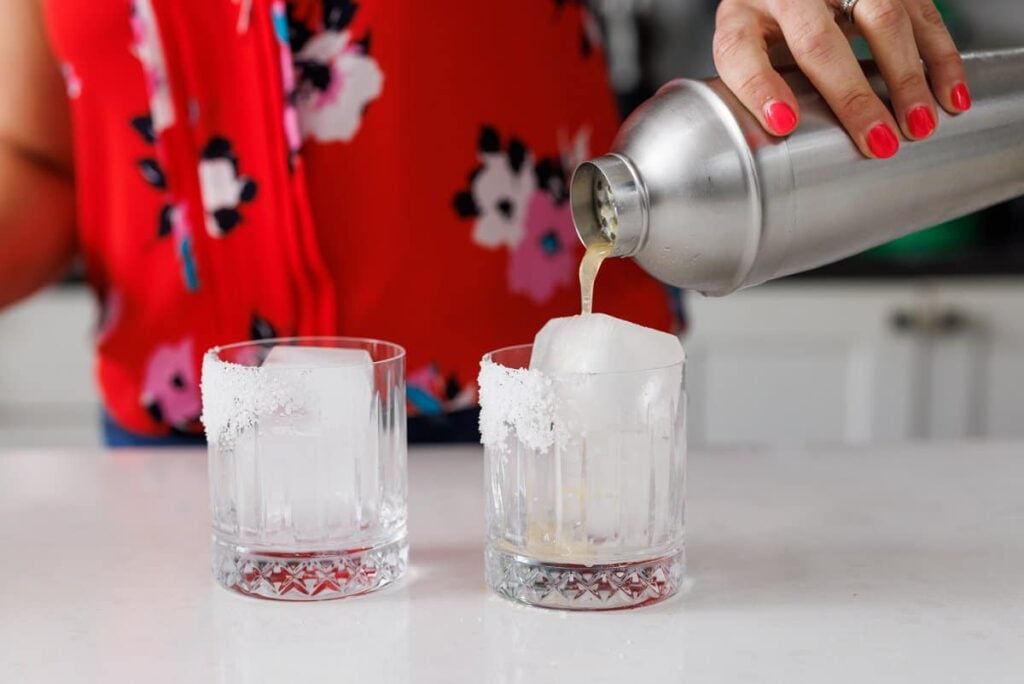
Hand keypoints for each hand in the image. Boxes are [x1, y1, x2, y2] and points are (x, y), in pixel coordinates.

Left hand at [712, 0, 969, 158]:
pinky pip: (921, 11)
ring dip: (906, 77)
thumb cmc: (768, 27)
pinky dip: (940, 56)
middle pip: (817, 40)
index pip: (741, 50)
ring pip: (881, 17)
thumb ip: (757, 86)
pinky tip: (950, 94)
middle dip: (852, 96)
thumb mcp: (747, 52)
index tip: (783, 123)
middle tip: (878, 142)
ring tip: (920, 125)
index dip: (761, 88)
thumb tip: (785, 136)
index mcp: (742, 16)